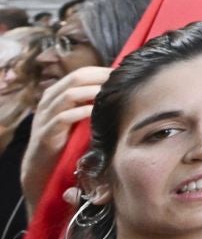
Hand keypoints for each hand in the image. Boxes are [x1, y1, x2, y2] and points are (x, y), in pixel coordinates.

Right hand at [23, 66, 109, 206]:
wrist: (42, 167)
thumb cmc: (65, 139)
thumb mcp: (77, 116)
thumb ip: (89, 102)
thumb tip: (118, 88)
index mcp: (56, 94)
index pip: (80, 73)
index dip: (101, 71)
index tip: (122, 73)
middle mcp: (49, 102)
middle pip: (75, 78)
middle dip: (99, 77)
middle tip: (119, 81)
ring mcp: (45, 117)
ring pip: (68, 95)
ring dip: (92, 92)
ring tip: (110, 94)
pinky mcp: (46, 134)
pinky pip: (63, 118)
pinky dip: (81, 113)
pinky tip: (95, 113)